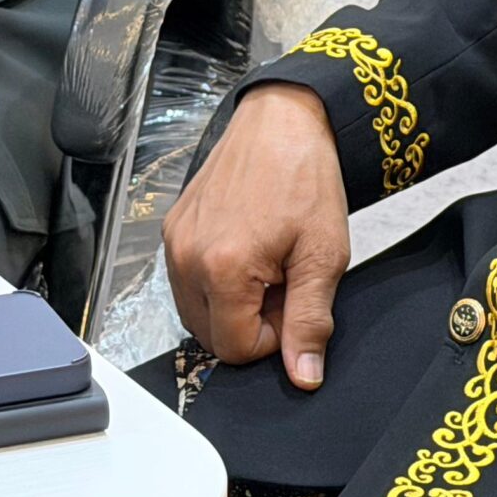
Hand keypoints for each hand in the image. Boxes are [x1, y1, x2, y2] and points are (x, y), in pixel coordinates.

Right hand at [163, 83, 349, 388]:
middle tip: (281, 280)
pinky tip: (246, 248)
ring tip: (265, 263)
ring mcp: (175, 241)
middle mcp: (187, 257)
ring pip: (196, 310)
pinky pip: (187, 280)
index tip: (292, 300)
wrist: (282, 120)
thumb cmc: (304, 177)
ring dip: (231, 303)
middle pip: (211, 335)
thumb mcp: (323, 255)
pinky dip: (215, 280)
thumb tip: (303, 376)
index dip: (272, 337)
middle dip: (249, 321)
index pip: (235, 348)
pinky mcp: (172, 228)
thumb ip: (310, 320)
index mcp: (223, 268)